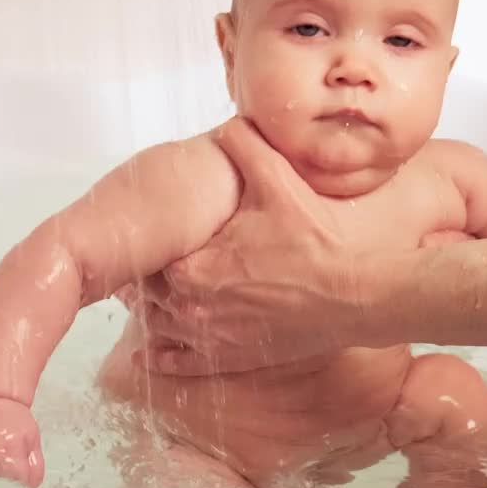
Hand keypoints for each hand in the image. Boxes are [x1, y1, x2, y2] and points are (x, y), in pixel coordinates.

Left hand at [125, 116, 377, 375]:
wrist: (352, 294)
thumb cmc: (314, 240)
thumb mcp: (276, 181)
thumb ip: (244, 146)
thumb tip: (227, 122)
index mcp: (192, 267)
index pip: (146, 259)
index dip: (140, 248)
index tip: (139, 237)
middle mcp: (193, 308)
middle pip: (148, 295)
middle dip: (141, 280)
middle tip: (134, 266)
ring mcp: (211, 338)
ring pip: (161, 328)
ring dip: (147, 314)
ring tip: (141, 300)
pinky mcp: (232, 358)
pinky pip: (184, 365)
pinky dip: (162, 360)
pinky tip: (149, 356)